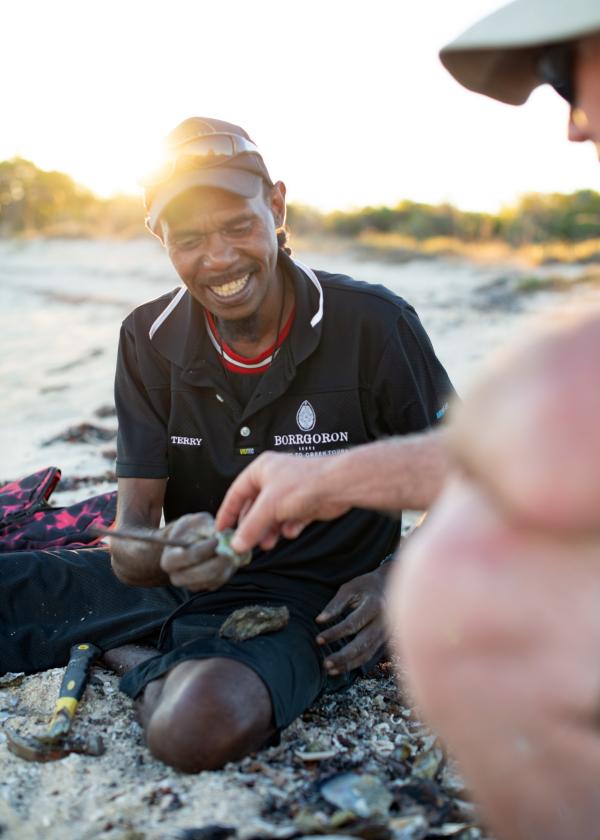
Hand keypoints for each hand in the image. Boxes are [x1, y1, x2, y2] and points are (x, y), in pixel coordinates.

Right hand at [160, 513, 235, 591]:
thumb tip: (217, 534)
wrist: (190, 541)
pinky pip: (222, 580)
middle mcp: (178, 577)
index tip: (216, 539)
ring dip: (227, 563)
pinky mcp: (207, 587)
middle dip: (220, 559)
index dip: (205, 549)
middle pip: (204, 573)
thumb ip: (205, 527)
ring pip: (216, 578)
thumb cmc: (192, 529)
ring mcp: (193, 585)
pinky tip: (229, 555)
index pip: (189, 557)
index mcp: (169, 560)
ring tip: (231, 548)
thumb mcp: (196, 522)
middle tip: (231, 545)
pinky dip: (229, 568)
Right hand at [216, 452, 350, 553]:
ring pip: (273, 516)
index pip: (236, 493)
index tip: (222, 529)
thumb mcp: (269, 507)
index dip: (228, 512)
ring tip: (267, 543)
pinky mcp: (305, 503)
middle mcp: (274, 479)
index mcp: (261, 470)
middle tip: (246, 543)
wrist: (337, 486)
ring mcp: (290, 492)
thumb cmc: (304, 483)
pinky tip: (290, 531)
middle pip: (255, 507)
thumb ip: (251, 527)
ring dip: (270, 531)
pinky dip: (289, 527)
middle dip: (252, 526)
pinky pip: (290, 520)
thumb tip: (237, 543)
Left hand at [315, 566, 389, 674]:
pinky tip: (341, 667)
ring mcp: (386, 632)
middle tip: (325, 664)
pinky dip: (355, 663)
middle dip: (343, 656)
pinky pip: (370, 655)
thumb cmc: (366, 585)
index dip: (334, 633)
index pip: (352, 624)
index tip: (318, 639)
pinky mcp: (385, 639)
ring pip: (367, 653)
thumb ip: (335, 604)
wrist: (392, 584)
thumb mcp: (350, 588)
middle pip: (362, 644)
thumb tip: (319, 620)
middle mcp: (383, 622)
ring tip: (330, 670)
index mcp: (375, 605)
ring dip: (348, 664)